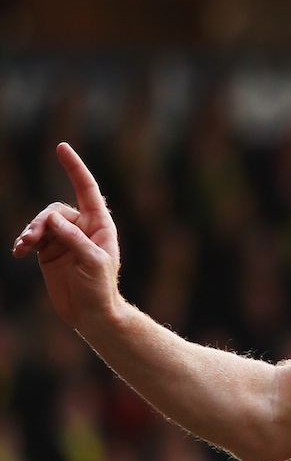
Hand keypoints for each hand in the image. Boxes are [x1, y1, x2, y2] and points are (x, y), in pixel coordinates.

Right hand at [11, 143, 121, 329]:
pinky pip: (32, 237)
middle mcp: (82, 228)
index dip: (74, 168)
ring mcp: (64, 239)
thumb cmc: (100, 288)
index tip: (62, 147)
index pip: (86, 190)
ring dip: (30, 231)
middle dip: (41, 221)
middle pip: (55, 210)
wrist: (90, 312)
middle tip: (32, 238)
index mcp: (100, 225)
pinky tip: (19, 251)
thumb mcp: (93, 262)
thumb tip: (53, 219)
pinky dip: (24, 241)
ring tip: (23, 246)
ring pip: (41, 222)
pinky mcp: (49, 251)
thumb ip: (74, 239)